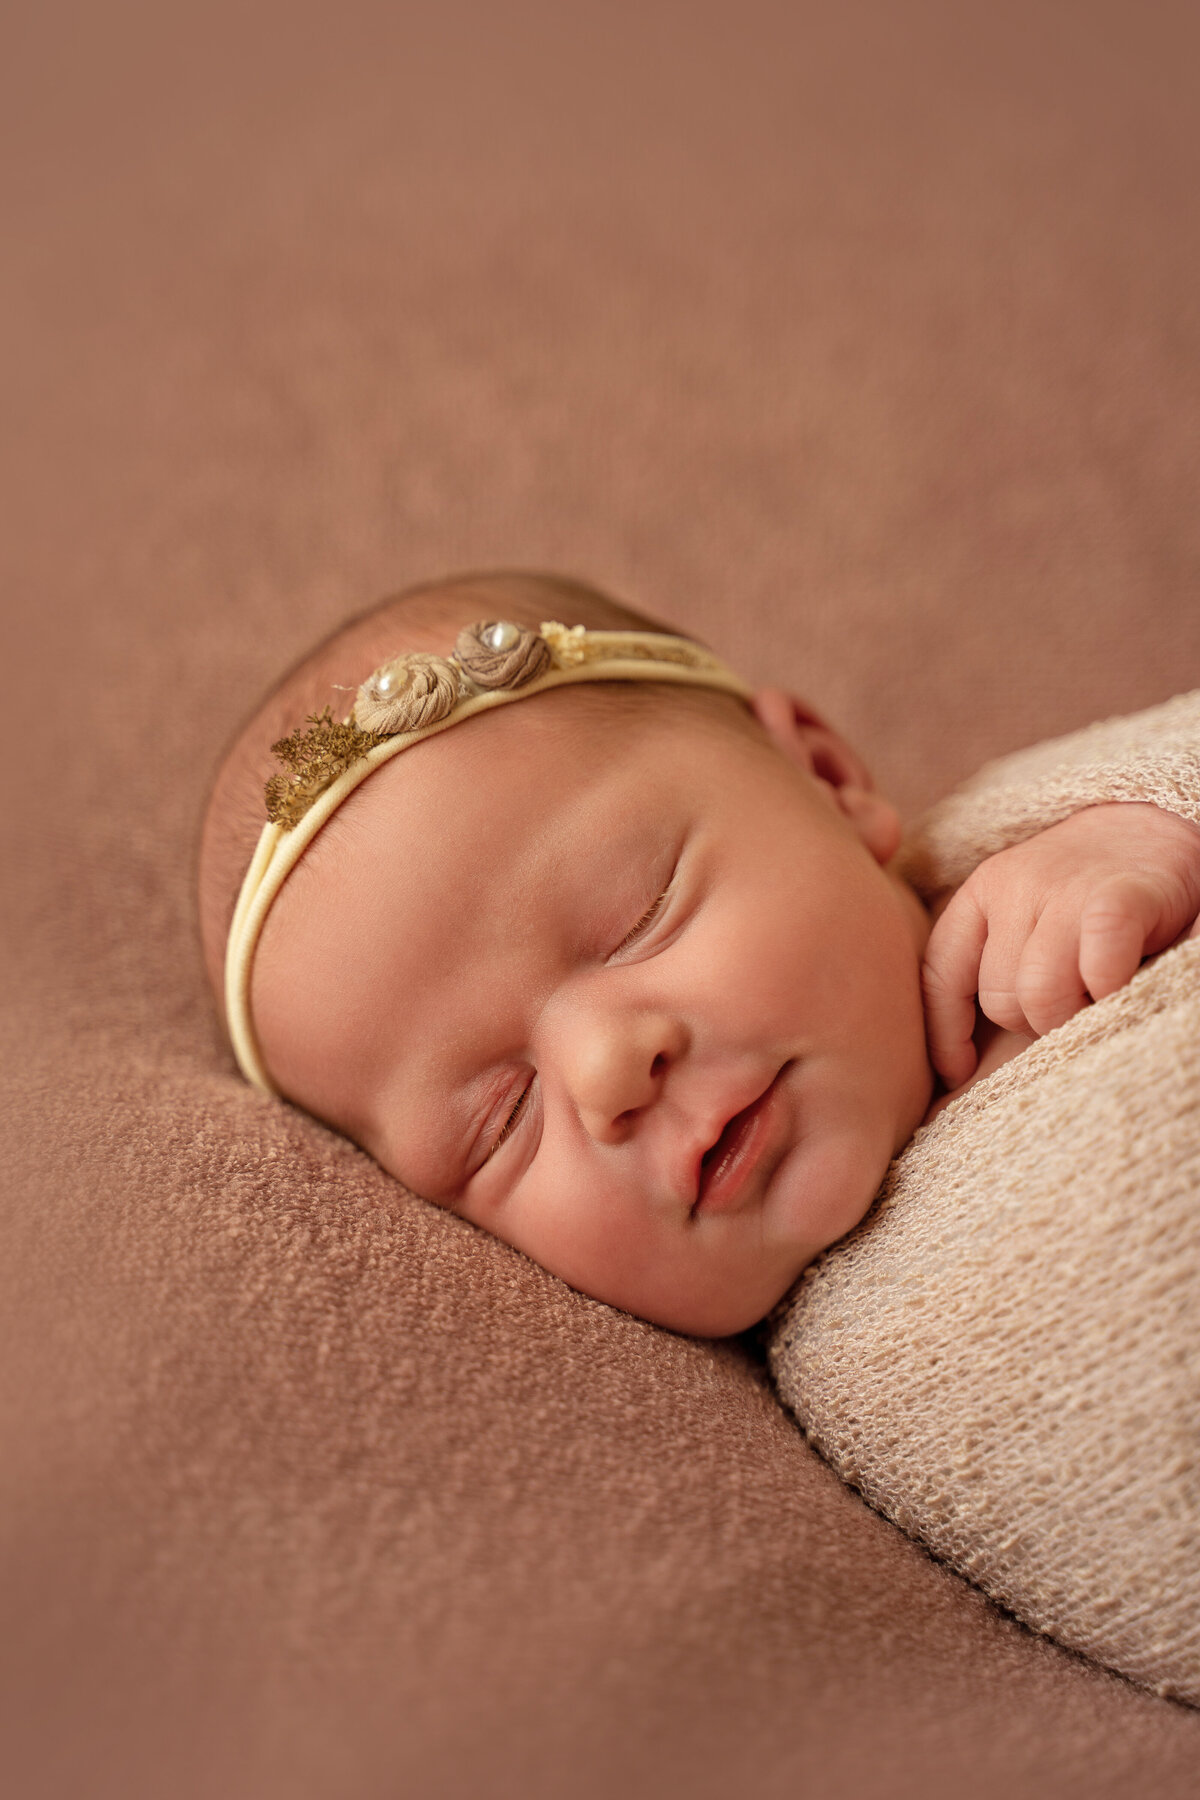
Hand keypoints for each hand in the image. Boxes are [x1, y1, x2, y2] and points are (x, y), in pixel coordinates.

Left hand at [921, 802, 1199, 1088]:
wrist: (1163, 823)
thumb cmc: (1094, 891)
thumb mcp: (1031, 914)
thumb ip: (1001, 959)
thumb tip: (960, 1060)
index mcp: (984, 890)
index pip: (940, 973)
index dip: (945, 1033)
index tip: (959, 1071)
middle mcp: (1015, 884)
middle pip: (999, 999)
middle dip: (1035, 1021)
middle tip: (1075, 1002)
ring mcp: (1065, 889)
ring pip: (1040, 997)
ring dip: (1073, 1017)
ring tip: (1099, 997)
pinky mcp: (1117, 900)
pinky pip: (1096, 975)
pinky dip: (1111, 996)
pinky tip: (1123, 987)